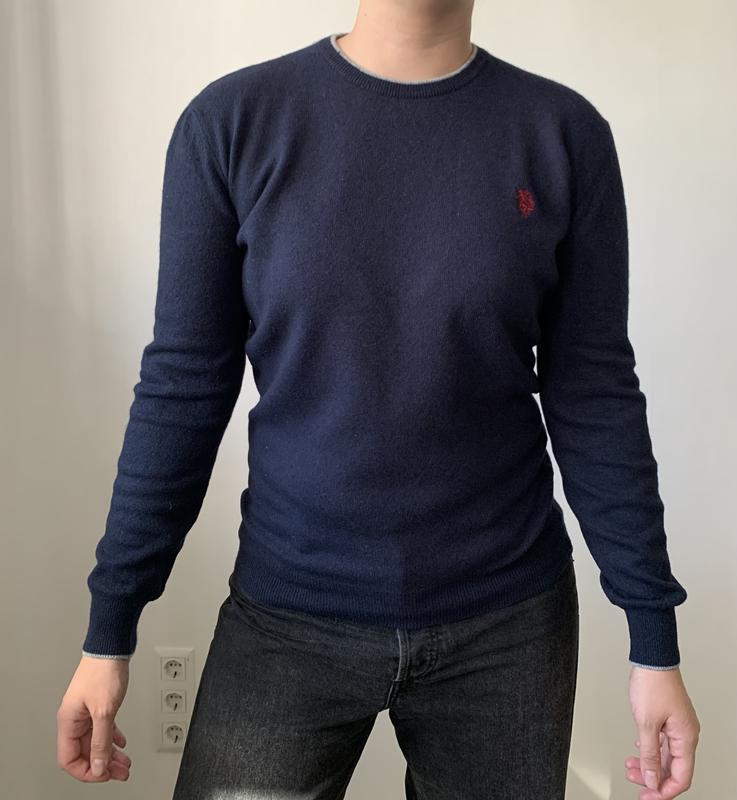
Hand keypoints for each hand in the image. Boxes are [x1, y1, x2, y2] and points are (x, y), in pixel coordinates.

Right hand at [56, 655, 131, 781]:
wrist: (111, 647)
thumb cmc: (104, 671)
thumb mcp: (104, 711)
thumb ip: (101, 741)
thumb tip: (98, 766)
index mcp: (68, 722)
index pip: (69, 759)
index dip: (87, 771)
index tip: (104, 775)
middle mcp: (74, 718)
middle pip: (85, 752)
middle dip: (103, 765)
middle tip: (120, 773)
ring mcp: (86, 711)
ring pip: (95, 741)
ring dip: (110, 754)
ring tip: (124, 763)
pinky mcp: (97, 704)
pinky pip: (102, 728)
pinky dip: (112, 738)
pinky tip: (121, 743)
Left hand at [626, 665, 699, 797]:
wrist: (652, 659)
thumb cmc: (652, 684)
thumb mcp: (646, 723)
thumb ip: (649, 754)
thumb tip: (651, 778)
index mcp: (686, 737)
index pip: (681, 777)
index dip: (664, 790)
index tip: (648, 796)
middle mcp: (685, 733)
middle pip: (673, 768)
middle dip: (654, 778)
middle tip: (636, 784)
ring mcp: (677, 725)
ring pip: (666, 754)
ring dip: (649, 763)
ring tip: (631, 768)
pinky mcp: (668, 718)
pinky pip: (662, 742)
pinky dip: (650, 749)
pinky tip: (639, 751)